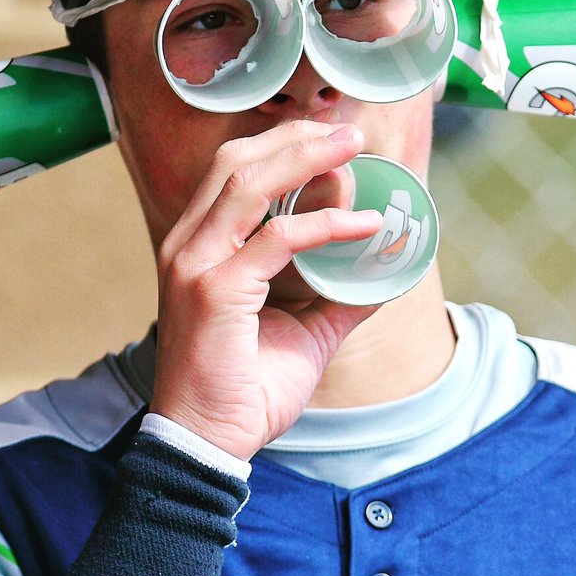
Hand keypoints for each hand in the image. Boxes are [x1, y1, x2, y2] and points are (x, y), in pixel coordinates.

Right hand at [148, 120, 382, 458]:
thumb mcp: (305, 331)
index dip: (284, 144)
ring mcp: (195, 264)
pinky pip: (277, 239)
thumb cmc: (245, 389)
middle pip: (238, 161)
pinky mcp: (214, 290)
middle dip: (297, 137)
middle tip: (350, 132)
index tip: (335, 138)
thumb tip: (387, 272)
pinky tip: (365, 226)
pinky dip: (326, 225)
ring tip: (355, 150)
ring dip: (308, 159)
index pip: (235, 171)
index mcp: (200, 247)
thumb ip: (340, 295)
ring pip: (250, 183)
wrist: (209, 443)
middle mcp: (189, 245)